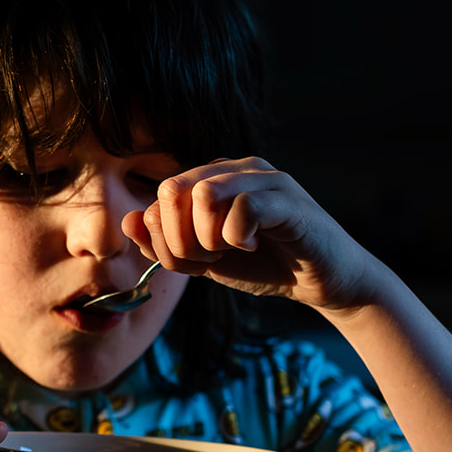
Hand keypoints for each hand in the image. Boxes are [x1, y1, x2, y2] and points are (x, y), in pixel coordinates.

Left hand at [123, 156, 375, 312]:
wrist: (323, 282)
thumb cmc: (265, 266)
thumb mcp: (205, 261)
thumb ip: (166, 244)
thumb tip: (128, 222)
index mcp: (212, 178)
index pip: (159, 199)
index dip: (163, 241)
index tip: (193, 264)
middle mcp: (234, 168)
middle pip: (172, 189)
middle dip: (178, 238)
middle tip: (206, 260)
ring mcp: (262, 179)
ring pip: (203, 193)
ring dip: (205, 238)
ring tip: (228, 251)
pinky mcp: (286, 198)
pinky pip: (241, 207)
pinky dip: (237, 237)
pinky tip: (254, 246)